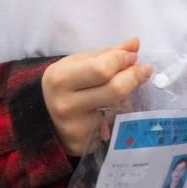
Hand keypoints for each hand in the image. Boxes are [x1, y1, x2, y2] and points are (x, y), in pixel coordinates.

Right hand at [42, 37, 152, 155]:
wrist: (42, 114)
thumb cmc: (65, 83)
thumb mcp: (78, 63)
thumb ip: (107, 53)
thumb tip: (135, 43)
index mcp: (61, 79)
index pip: (102, 69)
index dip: (122, 60)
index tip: (133, 56)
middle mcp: (65, 105)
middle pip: (114, 90)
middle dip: (134, 77)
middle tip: (144, 70)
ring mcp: (75, 128)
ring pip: (117, 110)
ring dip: (129, 97)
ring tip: (127, 88)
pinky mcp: (83, 144)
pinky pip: (112, 126)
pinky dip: (118, 115)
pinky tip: (113, 109)